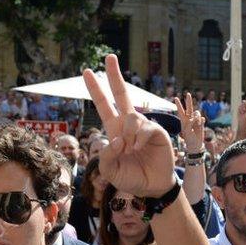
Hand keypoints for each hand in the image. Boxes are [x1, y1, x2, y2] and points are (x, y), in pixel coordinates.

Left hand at [82, 54, 175, 197]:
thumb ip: (106, 156)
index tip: (87, 72)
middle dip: (115, 75)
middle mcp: (129, 125)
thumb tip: (118, 138)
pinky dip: (138, 139)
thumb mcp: (110, 171)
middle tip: (109, 56)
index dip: (96, 90)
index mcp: (115, 131)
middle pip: (121, 94)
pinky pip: (144, 127)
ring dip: (127, 135)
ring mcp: (144, 126)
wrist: (151, 188)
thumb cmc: (130, 178)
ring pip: (130, 117)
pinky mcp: (157, 131)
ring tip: (131, 151)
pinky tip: (138, 148)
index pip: (104, 106)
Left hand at [174, 93, 204, 151]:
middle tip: (188, 93)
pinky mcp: (201, 123)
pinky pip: (202, 118)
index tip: (175, 98)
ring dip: (197, 117)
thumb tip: (197, 117)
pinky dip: (201, 121)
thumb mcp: (187, 130)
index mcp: (183, 120)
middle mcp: (189, 118)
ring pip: (197, 113)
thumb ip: (190, 122)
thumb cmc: (189, 138)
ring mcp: (195, 120)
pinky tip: (201, 125)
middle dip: (188, 100)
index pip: (180, 110)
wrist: (195, 144)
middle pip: (189, 107)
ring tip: (197, 123)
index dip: (178, 104)